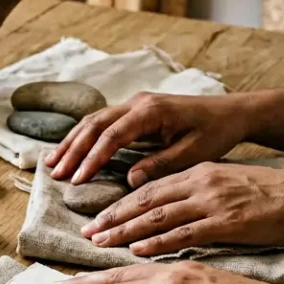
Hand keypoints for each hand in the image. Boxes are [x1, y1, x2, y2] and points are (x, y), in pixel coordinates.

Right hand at [46, 92, 252, 186]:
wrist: (232, 112)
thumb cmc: (216, 133)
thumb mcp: (194, 154)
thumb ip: (161, 165)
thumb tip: (130, 181)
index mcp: (151, 111)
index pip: (112, 135)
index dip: (92, 159)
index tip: (77, 180)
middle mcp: (138, 103)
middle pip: (94, 125)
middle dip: (73, 150)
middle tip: (55, 174)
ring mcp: (134, 104)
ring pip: (93, 121)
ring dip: (72, 142)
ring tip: (52, 164)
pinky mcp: (135, 110)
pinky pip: (102, 122)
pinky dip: (83, 137)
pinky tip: (71, 151)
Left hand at [80, 162, 283, 256]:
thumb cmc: (271, 198)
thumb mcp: (227, 187)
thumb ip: (196, 196)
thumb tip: (168, 212)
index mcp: (198, 173)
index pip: (148, 189)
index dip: (118, 205)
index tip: (94, 220)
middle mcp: (199, 184)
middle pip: (145, 201)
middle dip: (112, 218)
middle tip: (85, 233)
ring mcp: (212, 202)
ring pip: (158, 216)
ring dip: (125, 230)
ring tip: (99, 243)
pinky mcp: (227, 223)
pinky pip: (185, 233)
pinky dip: (159, 242)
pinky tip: (137, 250)